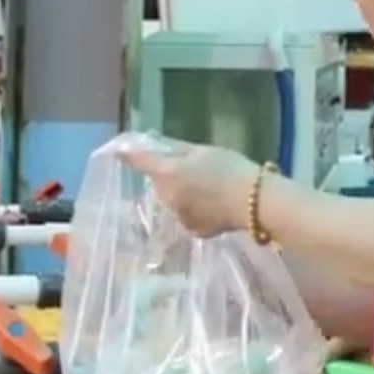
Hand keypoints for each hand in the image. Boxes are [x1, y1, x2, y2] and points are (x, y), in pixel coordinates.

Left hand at [117, 141, 259, 237]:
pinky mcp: (192, 230)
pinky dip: (195, 210)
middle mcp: (166, 197)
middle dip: (169, 176)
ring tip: (210, 189)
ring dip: (182, 194)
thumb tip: (154, 143)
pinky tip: (215, 205)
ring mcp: (178, 216)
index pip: (140, 161)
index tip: (118, 151)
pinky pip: (186, 215)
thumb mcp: (204, 150)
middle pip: (159, 182)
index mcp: (168, 172)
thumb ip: (175, 148)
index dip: (128, 155)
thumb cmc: (231, 169)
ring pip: (172, 200)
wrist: (255, 203)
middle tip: (195, 170)